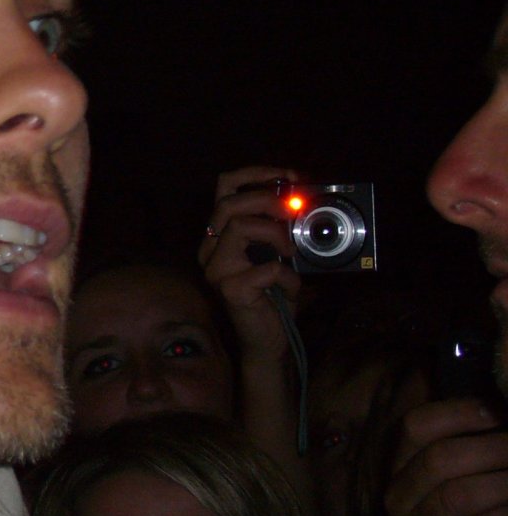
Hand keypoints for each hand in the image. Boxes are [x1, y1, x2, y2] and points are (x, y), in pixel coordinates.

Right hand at [197, 165, 301, 364]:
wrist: (269, 341)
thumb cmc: (274, 296)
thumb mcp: (280, 253)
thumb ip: (284, 228)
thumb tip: (307, 201)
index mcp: (219, 234)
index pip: (225, 187)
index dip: (256, 174)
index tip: (288, 176)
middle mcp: (209, 249)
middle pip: (229, 203)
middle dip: (269, 200)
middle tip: (295, 210)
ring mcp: (215, 270)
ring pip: (239, 226)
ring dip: (276, 234)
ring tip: (292, 251)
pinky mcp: (230, 290)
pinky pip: (266, 268)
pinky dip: (288, 277)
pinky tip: (291, 289)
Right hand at [386, 399, 507, 515]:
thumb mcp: (461, 483)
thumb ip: (471, 452)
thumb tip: (503, 411)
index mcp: (401, 467)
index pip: (416, 426)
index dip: (459, 412)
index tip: (499, 412)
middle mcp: (398, 495)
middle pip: (439, 458)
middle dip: (492, 448)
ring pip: (458, 495)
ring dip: (503, 483)